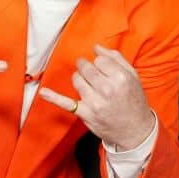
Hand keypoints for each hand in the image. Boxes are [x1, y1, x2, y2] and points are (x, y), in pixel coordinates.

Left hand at [39, 45, 154, 150]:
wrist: (135, 130)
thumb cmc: (134, 100)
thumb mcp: (133, 76)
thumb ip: (116, 58)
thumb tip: (96, 47)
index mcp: (120, 78)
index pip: (99, 59)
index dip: (100, 63)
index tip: (104, 69)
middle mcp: (107, 89)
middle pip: (86, 67)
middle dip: (87, 67)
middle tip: (91, 73)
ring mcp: (95, 102)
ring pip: (77, 79)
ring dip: (79, 78)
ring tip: (88, 84)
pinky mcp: (85, 113)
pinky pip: (66, 103)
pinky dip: (53, 97)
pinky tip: (43, 92)